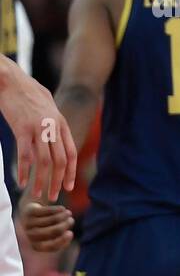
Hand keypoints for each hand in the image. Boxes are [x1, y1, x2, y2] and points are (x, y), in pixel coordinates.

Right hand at [0, 63, 76, 200]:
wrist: (12, 79)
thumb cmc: (27, 93)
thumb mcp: (47, 109)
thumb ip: (52, 126)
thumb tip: (53, 142)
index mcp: (61, 124)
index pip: (70, 153)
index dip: (71, 172)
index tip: (69, 186)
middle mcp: (53, 128)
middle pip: (59, 161)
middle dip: (58, 181)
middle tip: (54, 196)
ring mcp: (38, 129)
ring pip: (44, 162)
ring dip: (42, 181)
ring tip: (38, 194)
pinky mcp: (22, 129)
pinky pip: (25, 155)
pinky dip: (24, 171)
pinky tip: (21, 182)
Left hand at [19, 199, 73, 251]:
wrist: (30, 215)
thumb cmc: (46, 229)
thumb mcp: (53, 237)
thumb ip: (62, 239)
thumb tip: (69, 234)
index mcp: (36, 245)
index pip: (51, 246)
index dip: (63, 240)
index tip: (70, 233)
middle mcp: (31, 235)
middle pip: (52, 231)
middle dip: (65, 225)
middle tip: (71, 220)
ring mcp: (29, 223)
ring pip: (51, 220)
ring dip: (63, 216)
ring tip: (68, 213)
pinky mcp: (30, 212)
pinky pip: (47, 211)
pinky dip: (57, 210)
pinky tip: (62, 209)